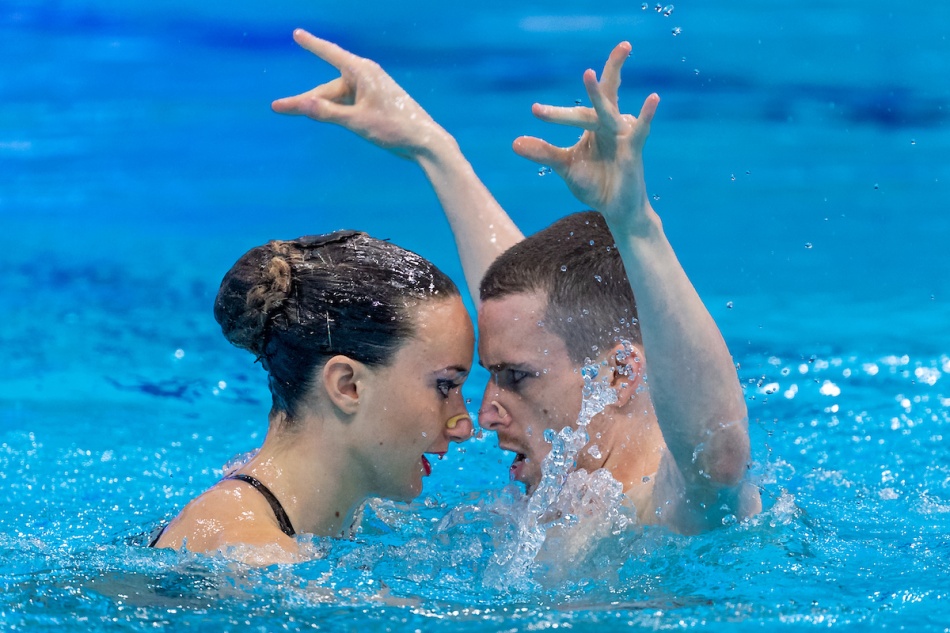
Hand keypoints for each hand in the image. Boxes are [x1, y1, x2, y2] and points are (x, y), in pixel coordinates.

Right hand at [272, 29, 448, 159]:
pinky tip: (325, 117)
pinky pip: (348, 104)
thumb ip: (329, 113)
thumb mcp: (357, 122)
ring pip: (337, 98)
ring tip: (292, 113)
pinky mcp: (375, 103)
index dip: (312, 44)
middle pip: (328, 87)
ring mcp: (371, 89)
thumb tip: (304, 104)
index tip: (297, 34)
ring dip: (319, 108)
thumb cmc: (394, 129)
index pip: (330, 54)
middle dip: (305, 100)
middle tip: (277, 107)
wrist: (423, 142)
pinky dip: (335, 111)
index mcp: (363, 72)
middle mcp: (366, 76)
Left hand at [512, 42, 659, 232]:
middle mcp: (610, 125)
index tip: (535, 110)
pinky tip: (653, 98)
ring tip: (588, 73)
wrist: (615, 209)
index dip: (556, 112)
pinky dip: (647, 115)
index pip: (577, 110)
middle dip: (613, 68)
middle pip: (607, 93)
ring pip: (607, 111)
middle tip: (624, 43)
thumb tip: (514, 143)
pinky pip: (641, 130)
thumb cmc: (595, 184)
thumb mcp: (565, 166)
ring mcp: (622, 136)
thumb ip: (543, 153)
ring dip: (596, 93)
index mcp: (594, 126)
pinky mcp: (634, 151)